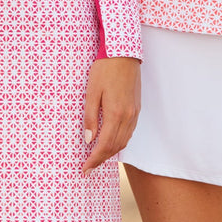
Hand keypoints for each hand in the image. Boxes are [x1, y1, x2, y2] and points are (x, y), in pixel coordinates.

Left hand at [82, 57, 140, 172]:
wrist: (124, 53)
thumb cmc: (105, 69)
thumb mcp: (91, 92)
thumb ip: (90, 117)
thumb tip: (88, 139)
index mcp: (115, 114)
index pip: (104, 145)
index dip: (94, 159)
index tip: (85, 169)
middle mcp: (128, 117)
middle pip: (115, 147)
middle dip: (102, 159)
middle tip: (89, 167)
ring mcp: (134, 113)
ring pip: (124, 141)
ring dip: (111, 152)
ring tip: (98, 157)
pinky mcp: (137, 108)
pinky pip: (129, 132)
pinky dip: (120, 142)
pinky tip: (111, 141)